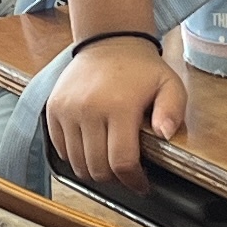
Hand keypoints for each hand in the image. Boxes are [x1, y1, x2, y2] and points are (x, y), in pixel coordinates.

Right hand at [47, 37, 186, 186]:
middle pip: (97, 167)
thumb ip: (173, 111)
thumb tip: (165, 135)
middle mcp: (88, 109)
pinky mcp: (53, 109)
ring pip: (77, 163)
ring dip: (94, 170)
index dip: (132, 180)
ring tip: (109, 163)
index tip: (141, 185)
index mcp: (119, 106)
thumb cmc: (141, 69)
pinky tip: (91, 149)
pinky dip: (76, 157)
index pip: (121, 161)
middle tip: (126, 174)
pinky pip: (61, 149)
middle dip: (114, 178)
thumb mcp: (169, 85)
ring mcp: (67, 110)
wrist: (109, 42)